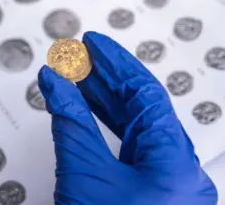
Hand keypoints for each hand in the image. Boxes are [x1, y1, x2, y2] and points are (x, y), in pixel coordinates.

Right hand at [38, 32, 217, 204]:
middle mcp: (179, 173)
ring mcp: (166, 187)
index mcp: (176, 164)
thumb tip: (56, 83)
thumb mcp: (85, 174)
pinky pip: (129, 152)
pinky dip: (105, 131)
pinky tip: (85, 115)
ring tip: (76, 81)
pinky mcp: (149, 197)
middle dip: (106, 80)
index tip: (93, 45)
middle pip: (142, 110)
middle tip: (78, 59)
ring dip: (103, 104)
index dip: (116, 63)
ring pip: (135, 131)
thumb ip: (71, 124)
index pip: (146, 94)